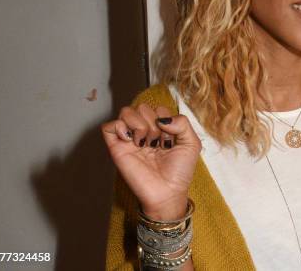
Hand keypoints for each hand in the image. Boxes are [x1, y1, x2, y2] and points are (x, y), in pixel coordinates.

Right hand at [101, 104, 201, 219]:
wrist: (167, 192)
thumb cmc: (179, 171)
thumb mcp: (192, 143)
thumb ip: (183, 123)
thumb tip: (161, 119)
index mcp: (161, 128)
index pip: (159, 108)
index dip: (167, 121)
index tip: (171, 141)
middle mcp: (144, 131)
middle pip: (143, 107)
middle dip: (154, 123)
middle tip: (158, 143)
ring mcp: (130, 139)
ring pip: (126, 111)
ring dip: (139, 125)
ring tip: (146, 143)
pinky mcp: (116, 148)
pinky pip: (109, 126)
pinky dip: (119, 128)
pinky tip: (132, 141)